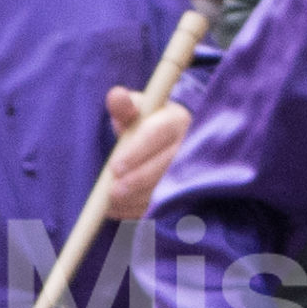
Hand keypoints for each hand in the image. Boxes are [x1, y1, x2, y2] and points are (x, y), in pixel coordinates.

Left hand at [104, 90, 189, 219]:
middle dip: (138, 180)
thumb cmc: (148, 124)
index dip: (137, 152)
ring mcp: (193, 171)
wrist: (169, 144)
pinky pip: (167, 206)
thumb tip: (116, 96)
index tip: (115, 166)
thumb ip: (125, 106)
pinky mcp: (189, 192)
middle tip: (113, 191)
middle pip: (166, 165)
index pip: (158, 134)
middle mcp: (191, 145)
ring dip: (138, 199)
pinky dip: (140, 211)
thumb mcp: (137, 111)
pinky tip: (118, 211)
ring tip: (113, 202)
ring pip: (167, 188)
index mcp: (178, 120)